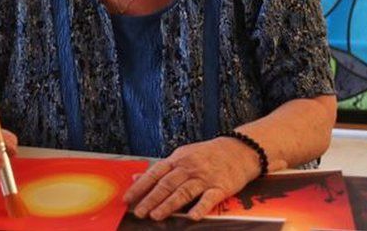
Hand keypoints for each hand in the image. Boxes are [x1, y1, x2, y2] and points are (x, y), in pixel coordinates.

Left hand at [122, 136, 261, 220]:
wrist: (239, 149)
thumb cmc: (207, 155)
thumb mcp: (182, 156)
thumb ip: (160, 169)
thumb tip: (136, 177)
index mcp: (178, 160)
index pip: (155, 173)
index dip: (140, 186)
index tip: (127, 199)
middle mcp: (189, 168)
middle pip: (167, 184)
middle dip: (151, 199)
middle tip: (139, 212)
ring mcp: (205, 177)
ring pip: (184, 192)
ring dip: (169, 204)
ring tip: (156, 216)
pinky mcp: (221, 187)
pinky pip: (209, 198)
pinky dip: (200, 207)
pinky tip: (192, 217)